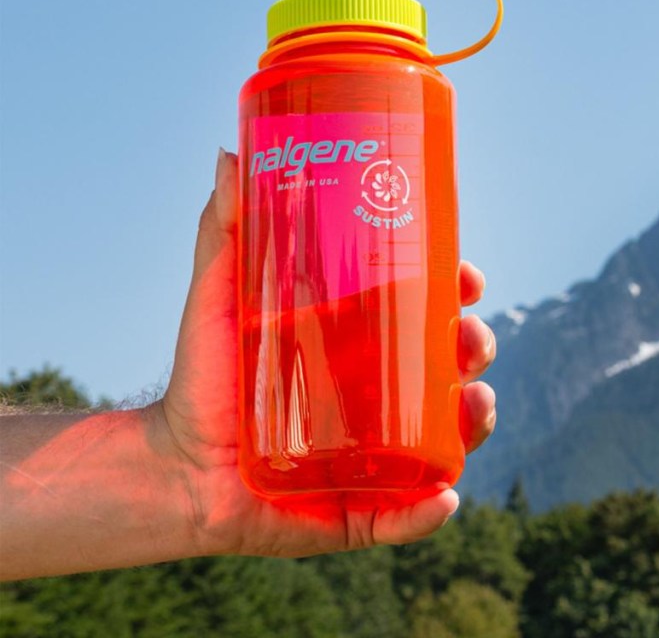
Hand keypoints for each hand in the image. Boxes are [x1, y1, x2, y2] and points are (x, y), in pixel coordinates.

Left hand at [155, 149, 497, 556]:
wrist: (169, 466)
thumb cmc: (201, 379)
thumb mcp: (218, 299)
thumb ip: (224, 232)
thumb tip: (229, 155)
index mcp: (362, 352)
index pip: (427, 319)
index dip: (457, 296)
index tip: (468, 276)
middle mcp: (381, 402)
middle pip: (450, 373)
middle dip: (477, 350)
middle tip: (469, 338)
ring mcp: (376, 458)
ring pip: (446, 440)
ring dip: (475, 422)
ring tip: (472, 405)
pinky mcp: (355, 512)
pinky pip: (405, 515)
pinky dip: (431, 510)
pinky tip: (444, 496)